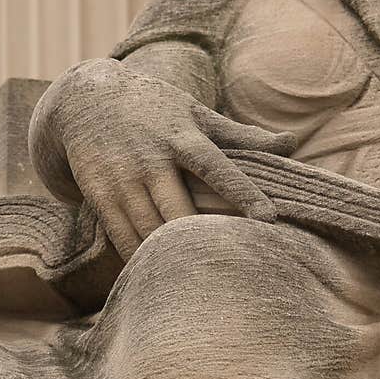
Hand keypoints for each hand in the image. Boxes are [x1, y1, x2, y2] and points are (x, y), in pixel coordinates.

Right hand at [28, 58, 296, 259]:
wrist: (85, 98)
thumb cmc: (156, 110)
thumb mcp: (196, 114)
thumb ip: (243, 137)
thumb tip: (294, 143)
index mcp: (183, 137)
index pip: (218, 168)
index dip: (244, 193)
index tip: (270, 218)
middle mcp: (152, 158)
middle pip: (179, 210)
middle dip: (200, 239)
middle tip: (229, 269)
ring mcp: (123, 177)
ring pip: (149, 229)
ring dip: (169, 255)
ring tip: (197, 280)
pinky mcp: (99, 193)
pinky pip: (122, 235)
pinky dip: (140, 256)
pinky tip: (158, 272)